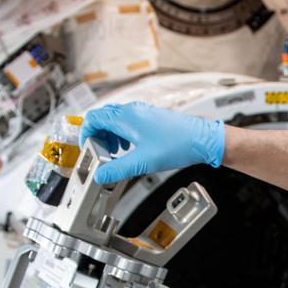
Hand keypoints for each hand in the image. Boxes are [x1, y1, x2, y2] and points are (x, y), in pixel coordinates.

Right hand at [80, 102, 224, 183]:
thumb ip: (118, 169)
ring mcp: (142, 113)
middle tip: (100, 154)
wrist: (201, 139)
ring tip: (115, 153)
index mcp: (125, 118)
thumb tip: (99, 176)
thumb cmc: (177, 145)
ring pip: (115, 120)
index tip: (86, 149)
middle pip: (103, 118)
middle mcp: (132, 111)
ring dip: (110, 136)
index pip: (93, 119)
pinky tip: (129, 148)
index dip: (85, 134)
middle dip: (98, 136)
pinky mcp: (150, 119)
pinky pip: (128, 123)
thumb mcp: (142, 162)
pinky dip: (122, 134)